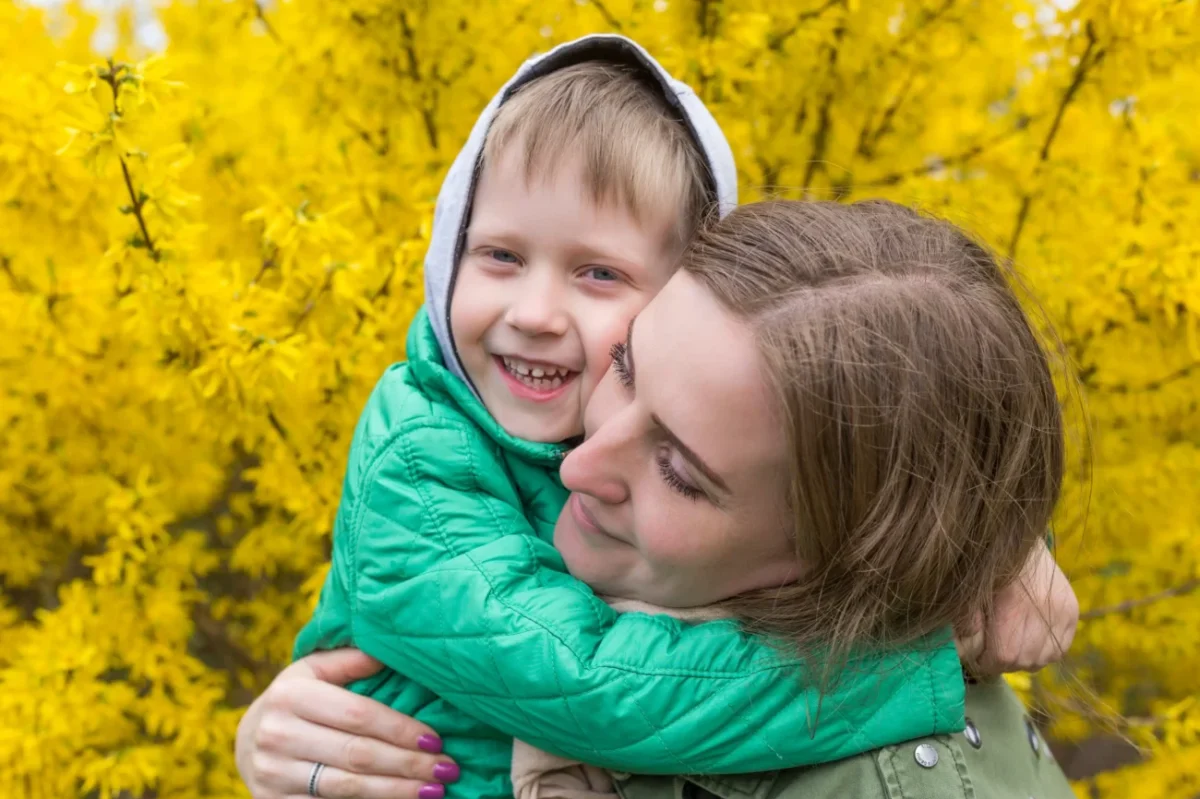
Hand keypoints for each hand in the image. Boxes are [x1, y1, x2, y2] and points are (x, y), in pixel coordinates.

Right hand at [236, 649, 460, 798]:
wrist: (247, 740)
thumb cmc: (297, 699)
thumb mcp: (313, 670)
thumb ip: (349, 660)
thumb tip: (389, 651)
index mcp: (291, 695)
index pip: (358, 715)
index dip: (400, 729)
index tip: (436, 739)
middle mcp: (277, 734)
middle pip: (357, 754)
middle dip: (407, 764)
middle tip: (446, 769)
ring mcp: (273, 773)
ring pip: (347, 787)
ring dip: (396, 791)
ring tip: (433, 790)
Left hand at [956, 541, 1078, 675]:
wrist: (1018, 540)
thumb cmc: (987, 566)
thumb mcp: (970, 591)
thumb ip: (966, 622)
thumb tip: (965, 653)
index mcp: (1015, 606)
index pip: (1004, 656)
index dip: (987, 662)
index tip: (978, 658)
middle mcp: (1045, 610)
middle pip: (1024, 660)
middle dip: (1004, 663)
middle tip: (991, 654)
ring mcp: (1063, 611)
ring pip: (1043, 659)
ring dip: (1024, 659)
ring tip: (1009, 646)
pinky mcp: (1073, 611)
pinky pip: (1059, 649)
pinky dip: (1043, 652)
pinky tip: (1028, 641)